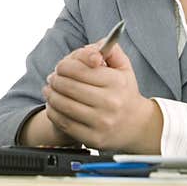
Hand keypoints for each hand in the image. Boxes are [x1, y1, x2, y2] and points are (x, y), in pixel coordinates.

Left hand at [43, 42, 161, 152]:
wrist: (137, 126)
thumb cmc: (125, 93)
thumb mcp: (123, 68)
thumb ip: (110, 49)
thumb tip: (93, 47)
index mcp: (116, 83)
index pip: (79, 69)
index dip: (64, 65)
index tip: (60, 66)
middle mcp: (110, 103)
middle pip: (68, 86)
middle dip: (55, 79)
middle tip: (52, 78)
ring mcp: (101, 122)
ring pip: (63, 104)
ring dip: (51, 95)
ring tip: (49, 90)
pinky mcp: (92, 138)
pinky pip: (64, 122)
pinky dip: (53, 112)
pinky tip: (53, 106)